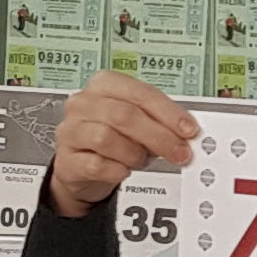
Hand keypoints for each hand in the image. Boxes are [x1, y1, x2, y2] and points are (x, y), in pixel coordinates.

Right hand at [46, 71, 198, 217]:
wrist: (83, 167)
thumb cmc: (115, 138)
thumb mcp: (140, 124)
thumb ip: (161, 123)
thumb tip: (186, 134)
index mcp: (105, 85)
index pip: (140, 93)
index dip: (168, 112)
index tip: (189, 130)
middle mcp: (84, 103)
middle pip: (124, 115)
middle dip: (159, 136)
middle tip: (179, 153)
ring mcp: (71, 130)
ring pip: (107, 139)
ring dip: (134, 154)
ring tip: (141, 160)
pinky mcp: (67, 159)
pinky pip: (96, 165)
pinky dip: (117, 171)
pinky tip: (122, 170)